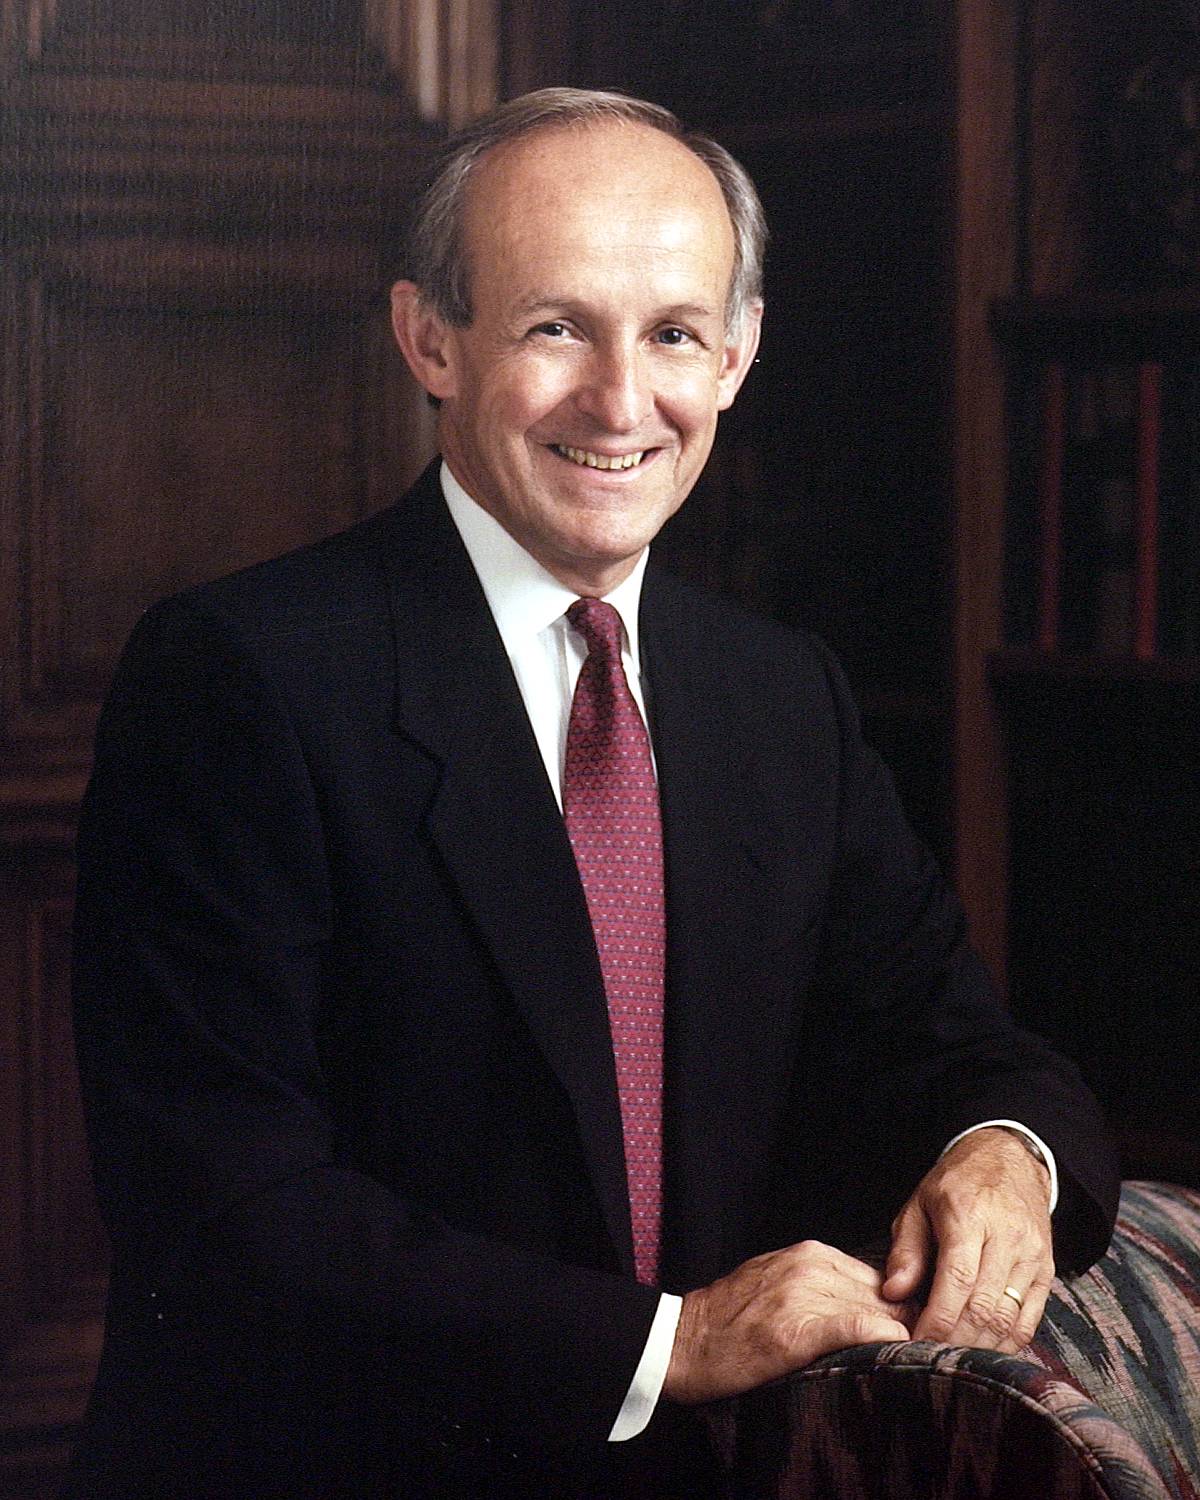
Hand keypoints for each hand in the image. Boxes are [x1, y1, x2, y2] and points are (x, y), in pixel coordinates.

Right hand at [663, 1240, 913, 1404]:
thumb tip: (874, 1309)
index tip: (918, 1332)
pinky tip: (896, 1348)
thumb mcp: (777, 1285)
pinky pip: (854, 1325)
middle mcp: (810, 1266)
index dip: (900, 1307)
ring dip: (902, 1332)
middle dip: (908, 1321)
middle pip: (882, 1292)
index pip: (877, 1277)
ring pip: (875, 1308)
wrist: (681, 1341)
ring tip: (921, 1355)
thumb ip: (822, 1287)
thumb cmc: (728, 1321)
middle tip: (931, 1346)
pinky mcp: (797, 1329)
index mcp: (809, 1254)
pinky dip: (881, 1336)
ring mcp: (803, 1295)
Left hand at [883, 1127, 1053, 1352]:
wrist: (1009, 1160)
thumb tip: (894, 1292)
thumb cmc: (957, 1184)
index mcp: (969, 1216)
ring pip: (1007, 1319)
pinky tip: (982, 1350)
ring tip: (950, 1358)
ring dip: (978, 1346)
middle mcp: (1006, 1238)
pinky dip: (1005, 1343)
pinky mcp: (1046, 1272)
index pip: (956, 1280)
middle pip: (983, 1307)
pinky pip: (1029, 1321)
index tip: (914, 1342)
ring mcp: (1031, 1257)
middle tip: (928, 1357)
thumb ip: (906, 1250)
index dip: (937, 1319)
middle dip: (953, 1340)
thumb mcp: (919, 1204)